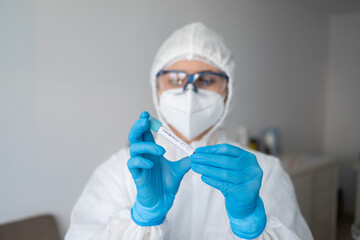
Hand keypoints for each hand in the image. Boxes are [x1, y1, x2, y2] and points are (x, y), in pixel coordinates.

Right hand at [128, 111, 190, 225]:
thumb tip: (197, 153)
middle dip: (138, 127)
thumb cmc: (166, 185)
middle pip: (135, 136)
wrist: (162, 202)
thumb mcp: (179, 171)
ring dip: (147, 146)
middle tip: (145, 120)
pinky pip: (133, 164)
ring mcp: (139, 165)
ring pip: (134, 148)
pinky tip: (151, 163)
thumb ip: (186, 161)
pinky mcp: (136, 175)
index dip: (145, 124)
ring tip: (161, 150)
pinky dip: (142, 161)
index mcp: (152, 151)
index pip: (146, 134)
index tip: (147, 114)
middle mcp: (144, 155)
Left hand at [190, 144, 265, 238]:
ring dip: (207, 169)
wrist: (246, 203)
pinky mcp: (246, 192)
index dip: (211, 149)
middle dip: (207, 159)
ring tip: (195, 167)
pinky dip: (212, 181)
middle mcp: (252, 167)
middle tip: (193, 158)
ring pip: (225, 173)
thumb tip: (198, 153)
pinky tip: (203, 177)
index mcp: (248, 157)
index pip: (227, 149)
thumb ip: (218, 160)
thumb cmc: (235, 182)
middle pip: (225, 160)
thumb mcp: (229, 168)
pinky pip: (225, 185)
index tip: (197, 151)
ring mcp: (250, 180)